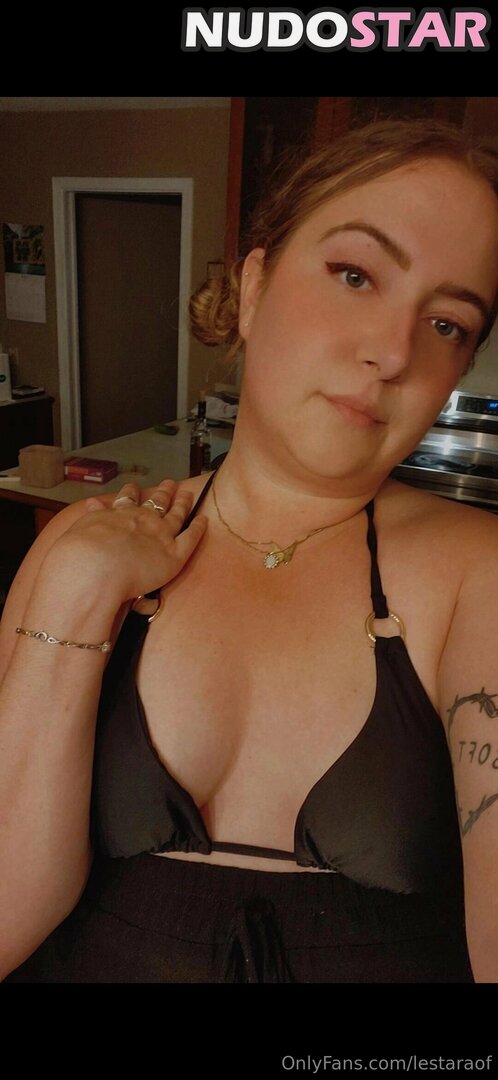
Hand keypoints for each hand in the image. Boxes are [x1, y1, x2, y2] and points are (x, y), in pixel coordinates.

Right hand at [42, 479, 206, 606]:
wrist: (95, 567)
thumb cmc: (80, 555)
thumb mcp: (80, 528)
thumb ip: (91, 516)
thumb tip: (92, 505)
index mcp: (119, 514)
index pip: (128, 499)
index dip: (132, 492)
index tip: (134, 487)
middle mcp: (142, 519)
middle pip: (156, 502)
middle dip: (163, 492)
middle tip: (169, 483)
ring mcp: (161, 535)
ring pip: (176, 515)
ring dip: (182, 503)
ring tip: (188, 494)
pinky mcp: (175, 555)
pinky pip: (191, 538)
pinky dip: (198, 528)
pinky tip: (203, 521)